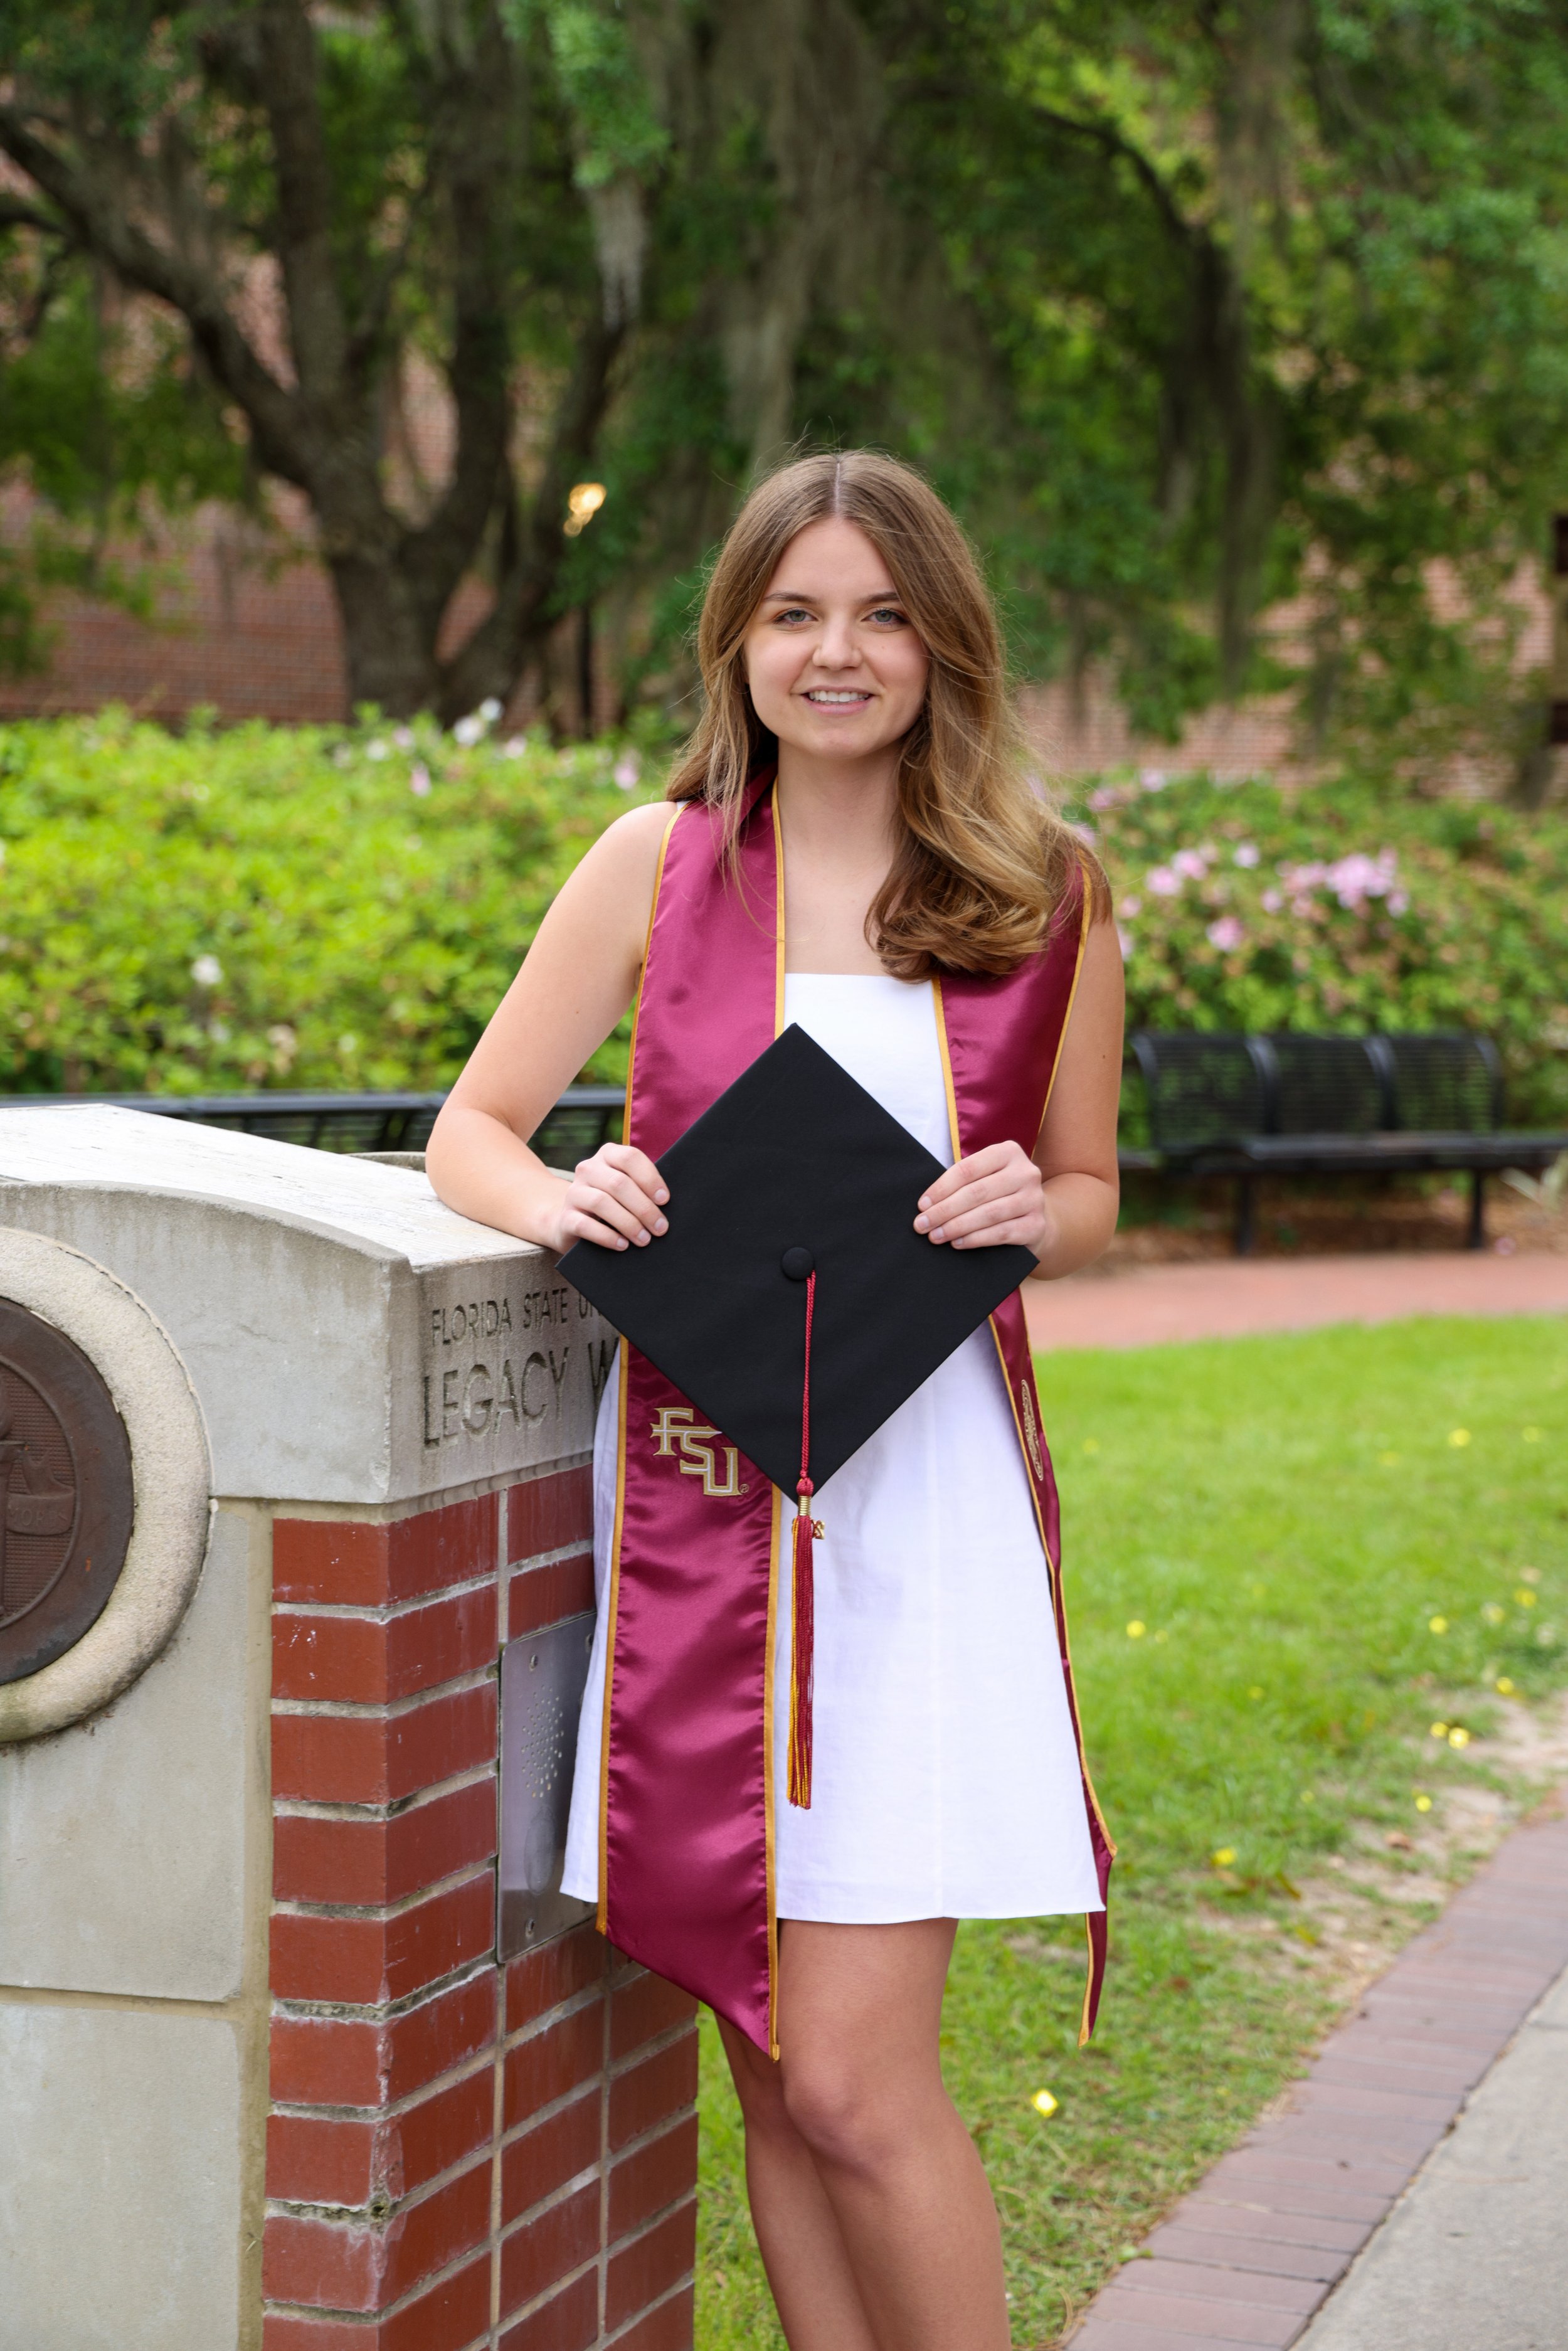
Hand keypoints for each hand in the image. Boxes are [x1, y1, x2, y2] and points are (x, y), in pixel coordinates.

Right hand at [551, 1142, 668, 1251]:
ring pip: (602, 1202)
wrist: (575, 1223)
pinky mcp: (565, 1217)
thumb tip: (667, 1205)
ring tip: (644, 1239)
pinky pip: (585, 1225)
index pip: (630, 1158)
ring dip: (628, 1223)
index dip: (649, 1178)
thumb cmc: (614, 1205)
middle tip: (660, 1228)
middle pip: (618, 1183)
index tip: (664, 1200)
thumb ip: (643, 1189)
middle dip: (643, 1208)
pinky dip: (607, 1236)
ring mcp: (574, 1192)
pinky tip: (622, 1245)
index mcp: (608, 1155)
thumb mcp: (627, 1190)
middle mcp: (588, 1169)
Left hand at [913, 1141, 1055, 1259]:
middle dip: (944, 1211)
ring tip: (936, 1236)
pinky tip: (957, 1243)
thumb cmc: (998, 1195)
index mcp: (1009, 1152)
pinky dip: (975, 1239)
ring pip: (988, 1214)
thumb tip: (927, 1205)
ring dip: (956, 1227)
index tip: (922, 1205)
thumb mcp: (985, 1178)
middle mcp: (1026, 1173)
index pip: (968, 1169)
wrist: (1033, 1218)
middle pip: (976, 1193)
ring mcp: (1034, 1199)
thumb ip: (963, 1183)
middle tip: (922, 1225)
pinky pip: (1001, 1233)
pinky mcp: (1036, 1225)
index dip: (941, 1188)